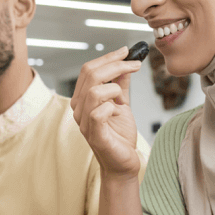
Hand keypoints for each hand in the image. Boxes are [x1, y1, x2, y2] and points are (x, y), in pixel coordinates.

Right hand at [70, 46, 143, 180]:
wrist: (123, 163)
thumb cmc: (119, 136)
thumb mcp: (122, 104)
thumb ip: (120, 84)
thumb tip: (124, 63)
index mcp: (82, 99)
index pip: (88, 69)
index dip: (108, 57)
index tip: (127, 51)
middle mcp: (79, 108)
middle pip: (90, 74)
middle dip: (115, 64)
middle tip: (135, 63)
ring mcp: (84, 122)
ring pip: (94, 91)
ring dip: (115, 89)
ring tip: (123, 100)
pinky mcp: (94, 134)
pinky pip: (99, 112)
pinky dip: (114, 107)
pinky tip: (120, 112)